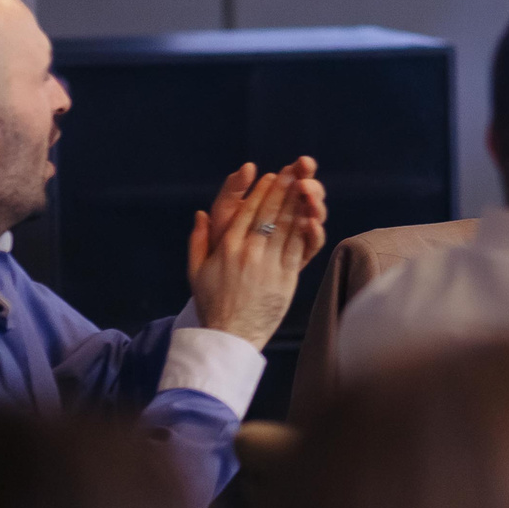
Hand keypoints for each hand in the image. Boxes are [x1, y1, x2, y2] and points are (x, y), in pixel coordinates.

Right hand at [187, 157, 327, 348]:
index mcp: (227, 249)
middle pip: (269, 214)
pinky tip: (311, 215)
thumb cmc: (213, 304)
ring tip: (305, 186)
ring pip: (286, 228)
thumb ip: (198, 241)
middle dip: (283, 191)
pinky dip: (306, 230)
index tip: (271, 177)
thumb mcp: (196, 271)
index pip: (246, 213)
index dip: (261, 193)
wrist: (229, 336)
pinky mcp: (285, 278)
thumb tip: (201, 213)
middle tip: (293, 171)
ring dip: (297, 204)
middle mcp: (248, 253)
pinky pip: (298, 249)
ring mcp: (268, 265)